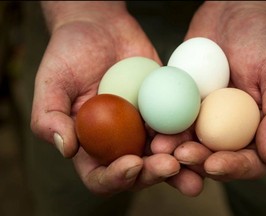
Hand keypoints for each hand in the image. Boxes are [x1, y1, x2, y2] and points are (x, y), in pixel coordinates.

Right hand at [30, 1, 178, 195]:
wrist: (98, 27)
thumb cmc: (69, 54)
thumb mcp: (52, 83)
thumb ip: (50, 117)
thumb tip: (66, 149)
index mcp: (91, 144)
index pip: (101, 175)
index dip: (115, 178)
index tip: (132, 163)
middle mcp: (119, 141)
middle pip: (139, 172)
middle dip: (155, 174)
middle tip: (170, 165)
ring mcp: (144, 127)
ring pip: (164, 155)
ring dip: (182, 164)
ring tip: (196, 160)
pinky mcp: (165, 109)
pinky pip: (180, 125)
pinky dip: (191, 134)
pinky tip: (202, 137)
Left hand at [152, 1, 265, 192]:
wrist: (231, 13)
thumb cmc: (260, 39)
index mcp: (254, 127)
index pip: (247, 160)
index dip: (232, 167)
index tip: (212, 164)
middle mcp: (227, 126)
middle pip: (212, 156)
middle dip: (196, 161)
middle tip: (180, 156)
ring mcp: (202, 116)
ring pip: (187, 141)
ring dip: (173, 149)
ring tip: (159, 147)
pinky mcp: (181, 102)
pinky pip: (170, 118)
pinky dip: (160, 126)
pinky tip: (150, 129)